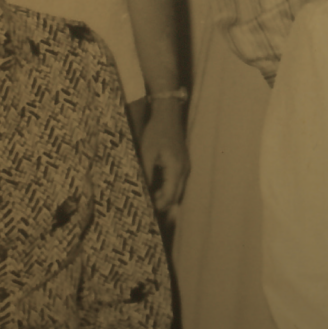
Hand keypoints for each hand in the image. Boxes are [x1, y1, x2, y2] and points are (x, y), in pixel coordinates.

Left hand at [135, 96, 188, 214]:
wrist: (168, 116)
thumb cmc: (156, 132)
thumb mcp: (146, 153)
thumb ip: (145, 174)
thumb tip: (142, 192)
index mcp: (176, 169)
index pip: (170, 196)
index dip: (158, 207)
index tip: (145, 212)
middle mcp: (184, 170)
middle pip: (175, 196)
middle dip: (162, 205)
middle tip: (145, 209)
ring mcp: (185, 167)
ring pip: (177, 190)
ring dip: (164, 197)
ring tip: (148, 199)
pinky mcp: (182, 163)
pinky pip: (177, 182)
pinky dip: (167, 189)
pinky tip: (155, 188)